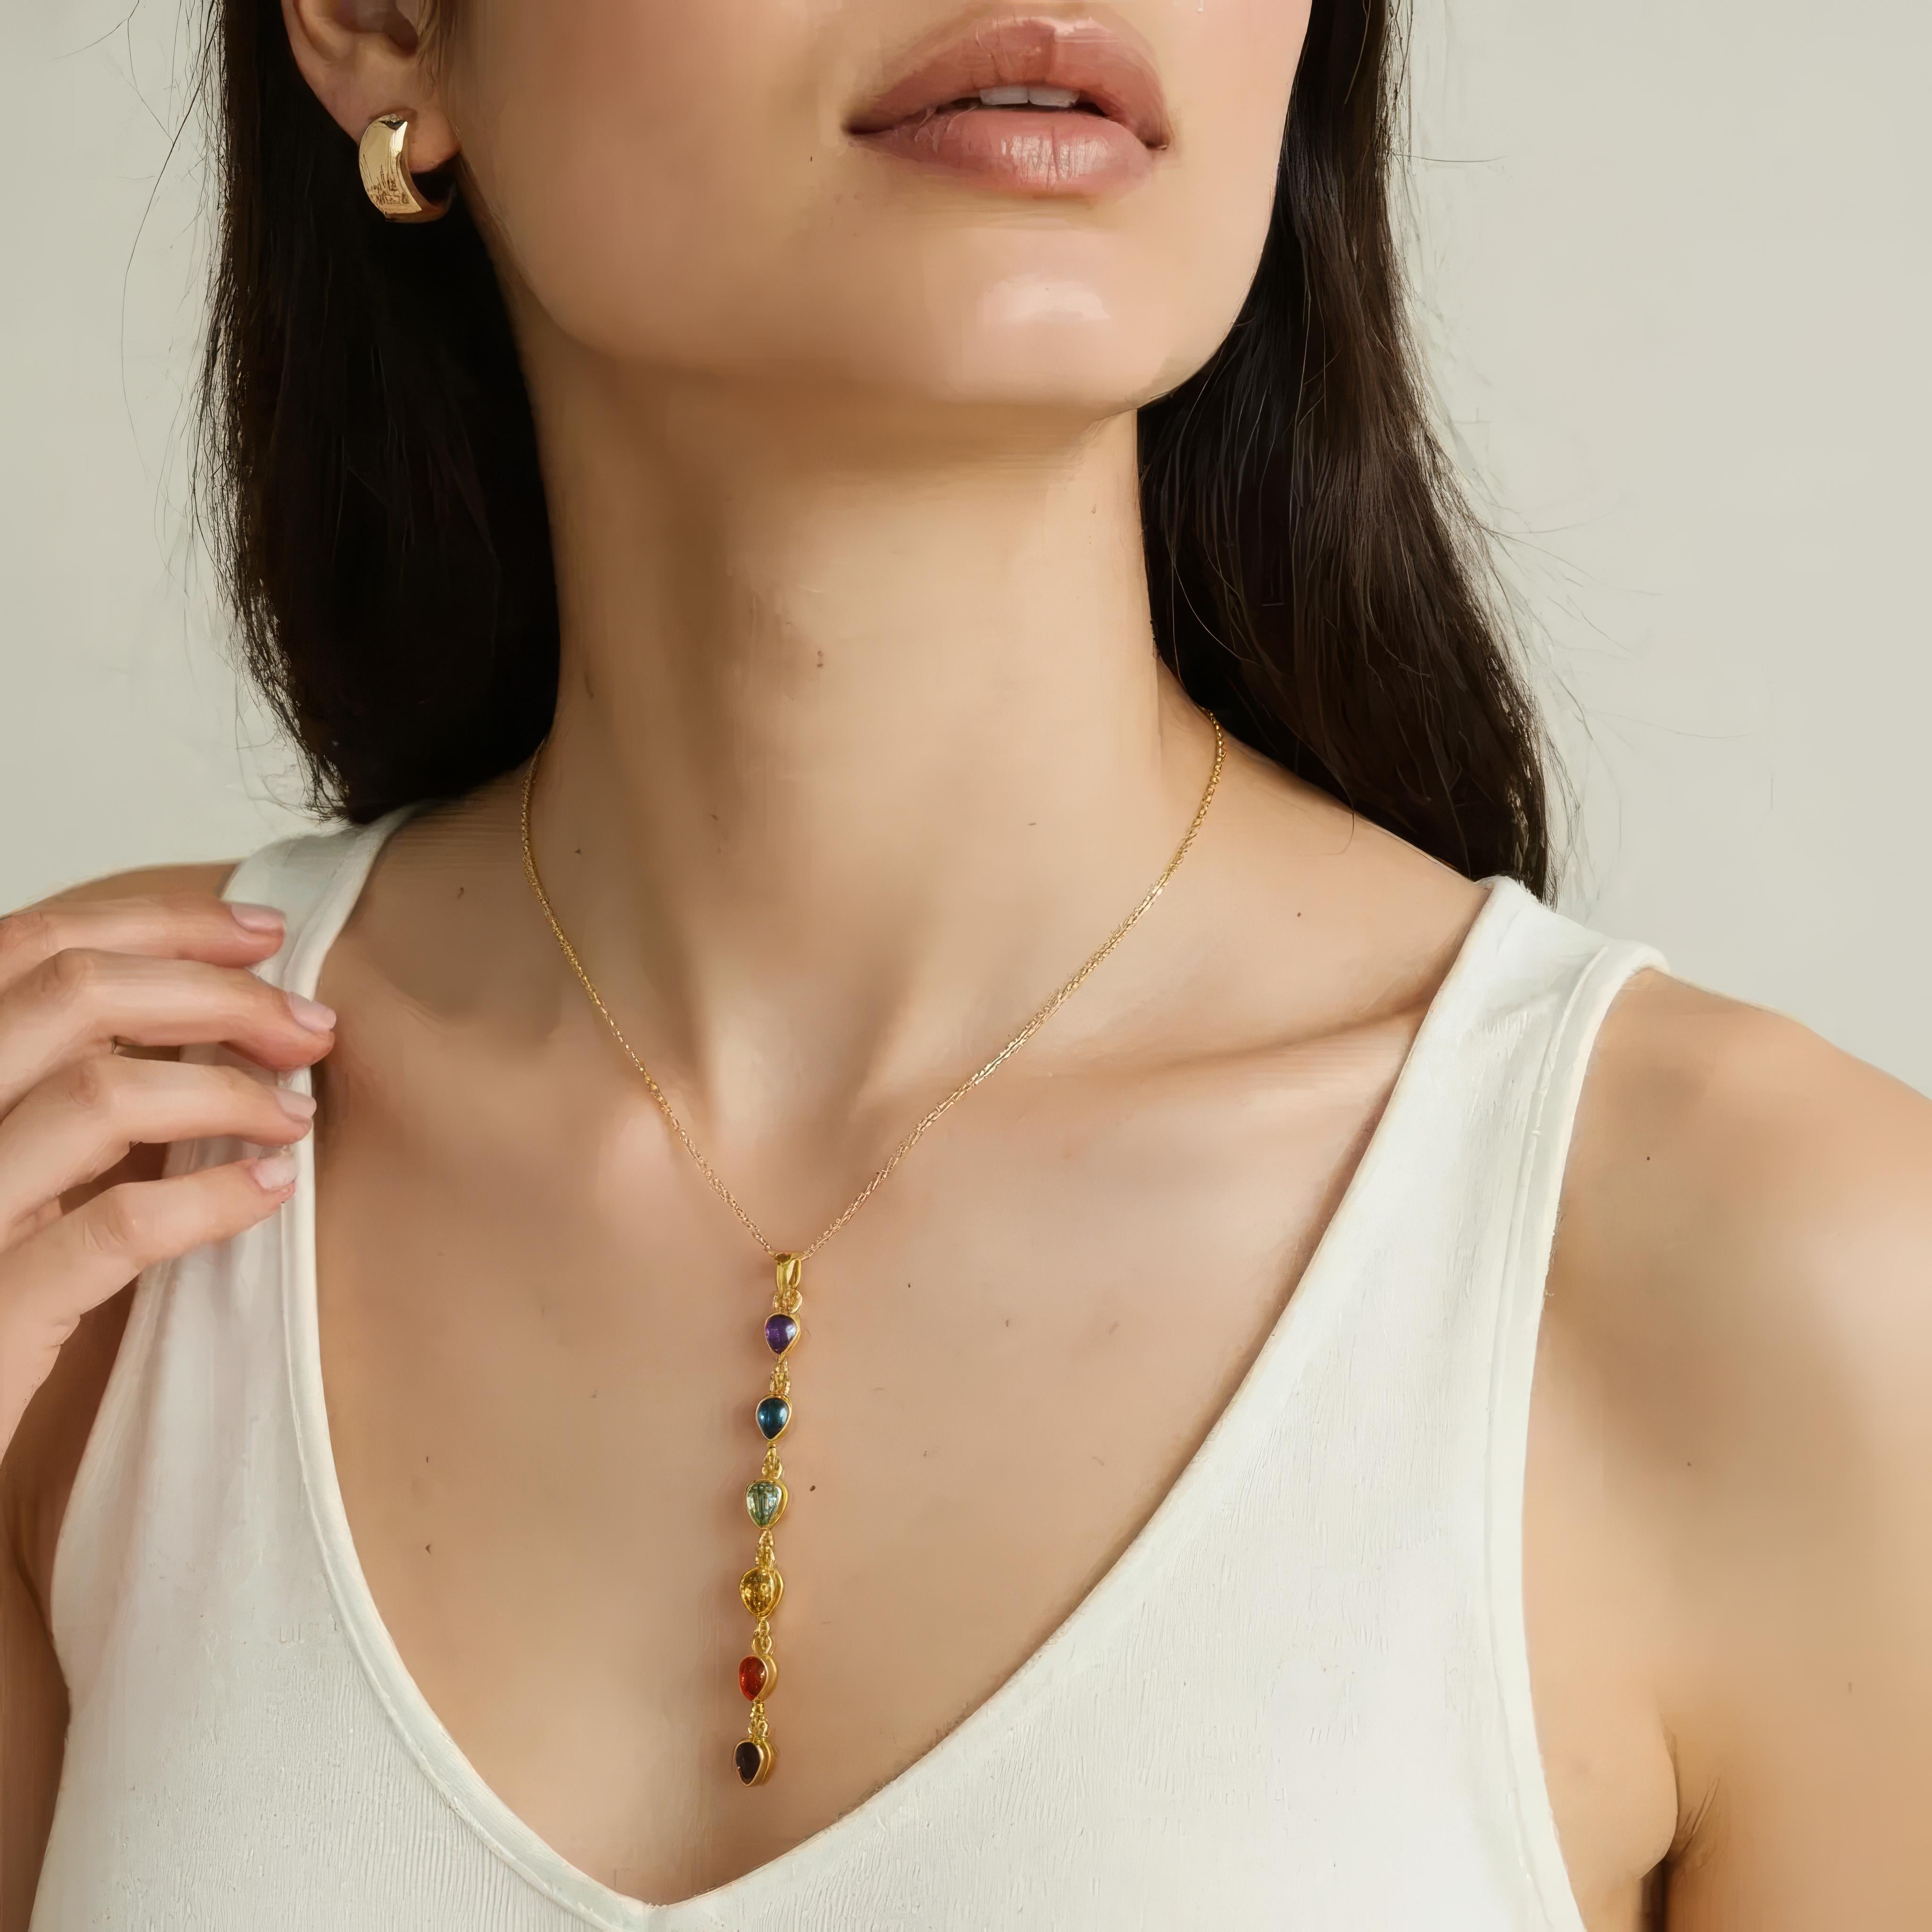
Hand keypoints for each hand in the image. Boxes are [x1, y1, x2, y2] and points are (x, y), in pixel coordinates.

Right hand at [0, 890, 335, 1452]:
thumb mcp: (11, 1166)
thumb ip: (65, 1092)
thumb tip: (205, 1027)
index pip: (32, 945)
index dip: (160, 924)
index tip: (267, 934)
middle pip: (73, 991)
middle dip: (216, 991)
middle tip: (311, 1026)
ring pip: (98, 1094)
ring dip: (227, 1090)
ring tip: (298, 1114)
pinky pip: (113, 1228)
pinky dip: (212, 1198)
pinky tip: (272, 1187)